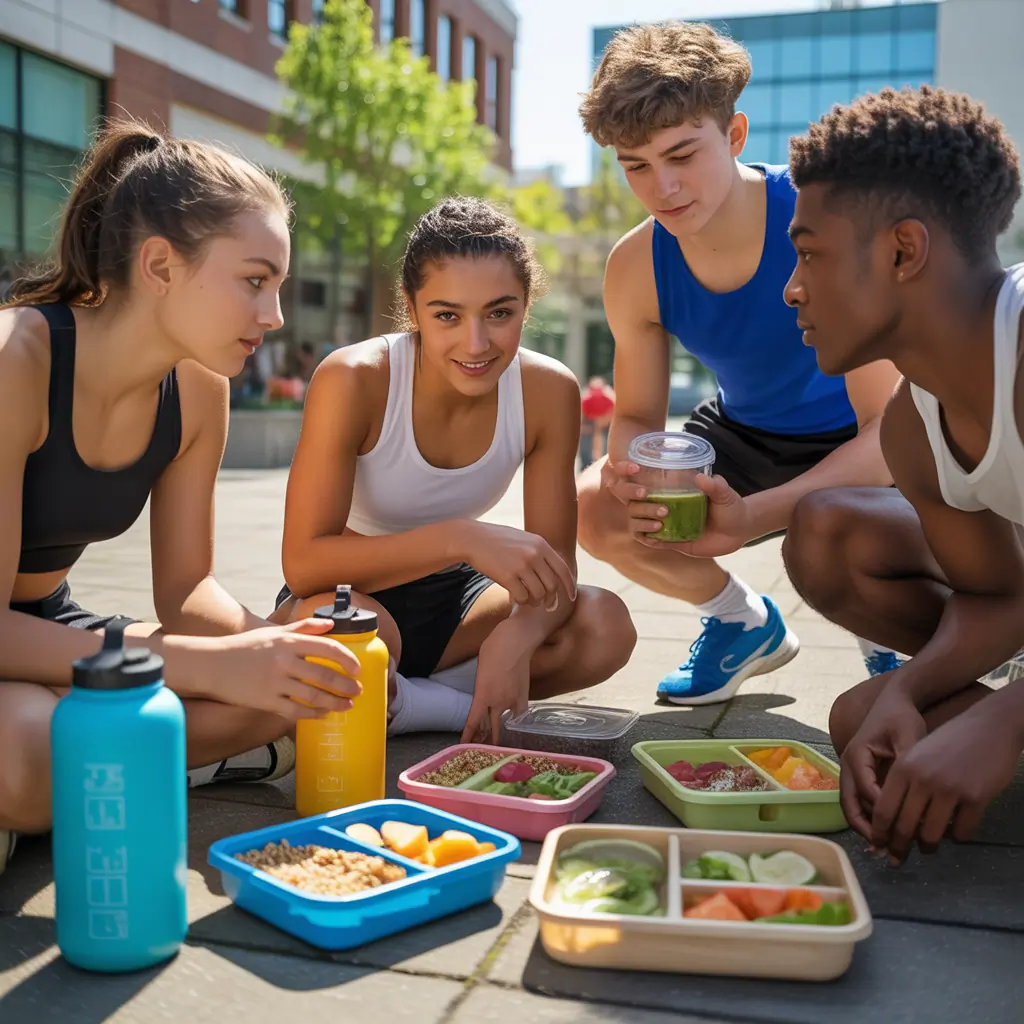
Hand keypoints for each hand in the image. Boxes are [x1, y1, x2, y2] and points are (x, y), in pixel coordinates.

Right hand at [190, 619, 363, 721]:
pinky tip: (323, 714)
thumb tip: (331, 624)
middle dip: (346, 685)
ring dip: (334, 702)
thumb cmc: (245, 647)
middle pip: (324, 675)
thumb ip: (304, 627)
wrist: (211, 664)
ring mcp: (275, 683)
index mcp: (288, 641)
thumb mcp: (274, 631)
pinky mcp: (266, 701)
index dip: (347, 659)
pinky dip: (313, 714)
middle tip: (358, 690)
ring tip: (347, 705)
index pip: (327, 648)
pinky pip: (295, 711)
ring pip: (313, 696)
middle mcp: (284, 661)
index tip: (357, 668)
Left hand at [460, 625, 530, 743]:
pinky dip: (514, 721)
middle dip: (485, 741)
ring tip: (496, 743)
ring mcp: (513, 701)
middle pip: (491, 729)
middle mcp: (498, 702)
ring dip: (500, 734)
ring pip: (506, 725)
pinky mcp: (525, 697)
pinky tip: (513, 726)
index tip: (464, 745)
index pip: (474, 722)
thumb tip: (484, 697)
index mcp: (483, 695)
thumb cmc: (493, 650)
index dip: (468, 736)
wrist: (516, 642)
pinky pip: (518, 716)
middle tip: (481, 750)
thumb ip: (481, 688)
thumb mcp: (480, 671)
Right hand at [463, 522, 576, 609]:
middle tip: (546, 606)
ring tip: (528, 600)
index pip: (563, 570)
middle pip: (552, 585)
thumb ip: (540, 553)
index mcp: (541, 544)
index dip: (569, 586)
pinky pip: (522, 597)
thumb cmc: (499, 541)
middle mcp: (534, 554)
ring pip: (538, 594)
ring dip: (535, 602)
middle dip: (551, 599)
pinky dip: (520, 601)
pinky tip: (515, 599)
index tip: (571, 597)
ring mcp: (521, 565)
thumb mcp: (524, 540)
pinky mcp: (507, 576)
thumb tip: (556, 574)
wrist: (473, 539)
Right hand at [632, 474, 753, 556]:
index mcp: (670, 490)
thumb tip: (701, 478)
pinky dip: (649, 540)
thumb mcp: (725, 495)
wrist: (739, 530)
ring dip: (642, 523)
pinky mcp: (672, 542)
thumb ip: (715, 486)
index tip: (636, 480)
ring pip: (638, 523)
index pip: (643, 484)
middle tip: (663, 510)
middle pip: (634, 506)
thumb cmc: (730, 507)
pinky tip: (656, 540)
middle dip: (640, 507)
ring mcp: (666, 524)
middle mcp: (663, 505)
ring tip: (658, 526)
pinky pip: (652, 541)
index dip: (630, 483)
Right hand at [839, 674, 926, 840]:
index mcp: (856, 756)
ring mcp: (851, 772)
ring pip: (852, 806)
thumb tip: (914, 793)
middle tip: (887, 850)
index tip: (908, 827)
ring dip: (866, 828)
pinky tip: (886, 834)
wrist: (894, 702)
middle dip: (866, 829)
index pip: (867, 791)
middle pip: (849, 805)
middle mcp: (847, 766)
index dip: (885, 811)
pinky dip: (869, 819)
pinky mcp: (860, 776)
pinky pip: (859, 802)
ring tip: (886, 849)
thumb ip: (909, 762)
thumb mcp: (909, 735)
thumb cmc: (901, 717)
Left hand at [870, 699, 1021, 861]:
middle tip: (898, 858)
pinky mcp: (976, 798)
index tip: (878, 845)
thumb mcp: (917, 754)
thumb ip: (903, 782)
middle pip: (904, 827)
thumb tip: (890, 818)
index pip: (883, 810)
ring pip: (931, 835)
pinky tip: (957, 832)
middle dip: (899, 847)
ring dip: (928, 846)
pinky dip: (957, 837)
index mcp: (903, 768)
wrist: (989, 726)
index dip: (879, 833)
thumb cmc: (949, 741)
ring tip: (928, 847)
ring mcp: (950, 789)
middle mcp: (922, 780)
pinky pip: (962, 832)